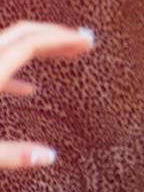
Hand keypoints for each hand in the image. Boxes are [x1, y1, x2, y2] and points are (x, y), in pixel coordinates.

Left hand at [0, 22, 93, 169]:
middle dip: (54, 34)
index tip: (88, 42)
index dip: (61, 39)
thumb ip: (12, 155)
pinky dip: (15, 68)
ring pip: (8, 44)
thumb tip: (48, 157)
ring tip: (64, 57)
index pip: (30, 43)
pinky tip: (27, 90)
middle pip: (21, 33)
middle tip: (84, 41)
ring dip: (37, 47)